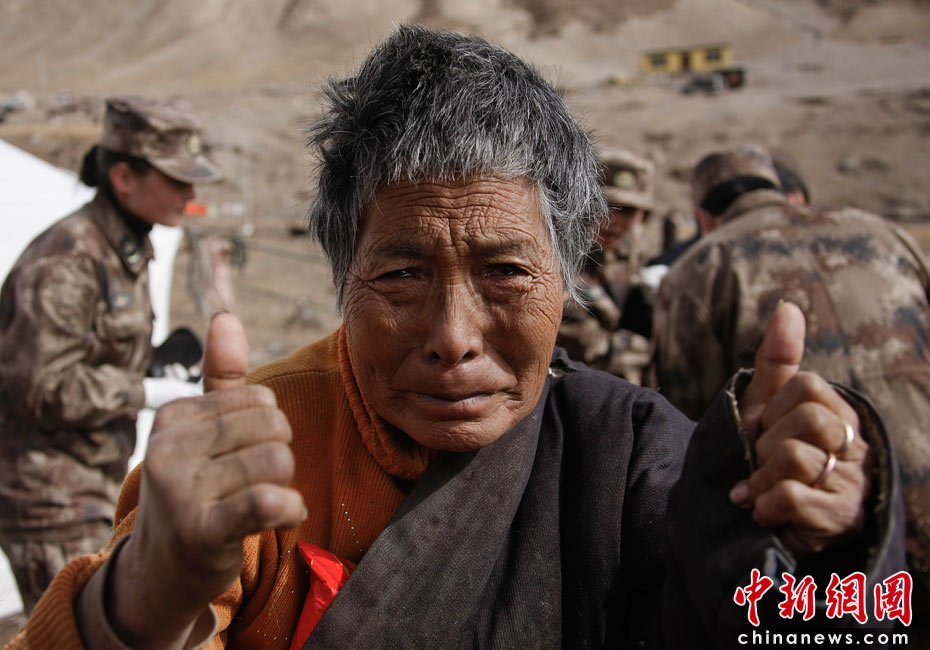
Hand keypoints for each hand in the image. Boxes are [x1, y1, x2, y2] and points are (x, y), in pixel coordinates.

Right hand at [110, 313, 305, 648]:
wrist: (161, 571)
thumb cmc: (193, 491)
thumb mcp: (201, 433)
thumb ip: (221, 378)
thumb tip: (226, 316)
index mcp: (172, 416)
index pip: (259, 399)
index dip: (269, 430)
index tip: (242, 457)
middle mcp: (168, 447)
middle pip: (273, 426)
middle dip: (280, 455)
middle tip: (255, 482)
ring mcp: (179, 490)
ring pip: (278, 460)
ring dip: (285, 486)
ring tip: (260, 502)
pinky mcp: (200, 530)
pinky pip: (269, 500)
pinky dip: (290, 509)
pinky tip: (280, 517)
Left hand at [729, 302, 870, 557]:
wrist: (762, 521)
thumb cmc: (767, 457)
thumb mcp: (766, 407)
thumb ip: (778, 360)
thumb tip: (787, 306)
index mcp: (839, 414)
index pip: (809, 386)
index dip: (774, 409)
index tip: (765, 431)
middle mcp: (854, 447)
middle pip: (807, 420)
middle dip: (768, 443)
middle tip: (762, 462)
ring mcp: (851, 485)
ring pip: (797, 458)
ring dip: (762, 477)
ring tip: (759, 490)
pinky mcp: (838, 521)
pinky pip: (792, 495)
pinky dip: (765, 503)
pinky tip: (763, 512)